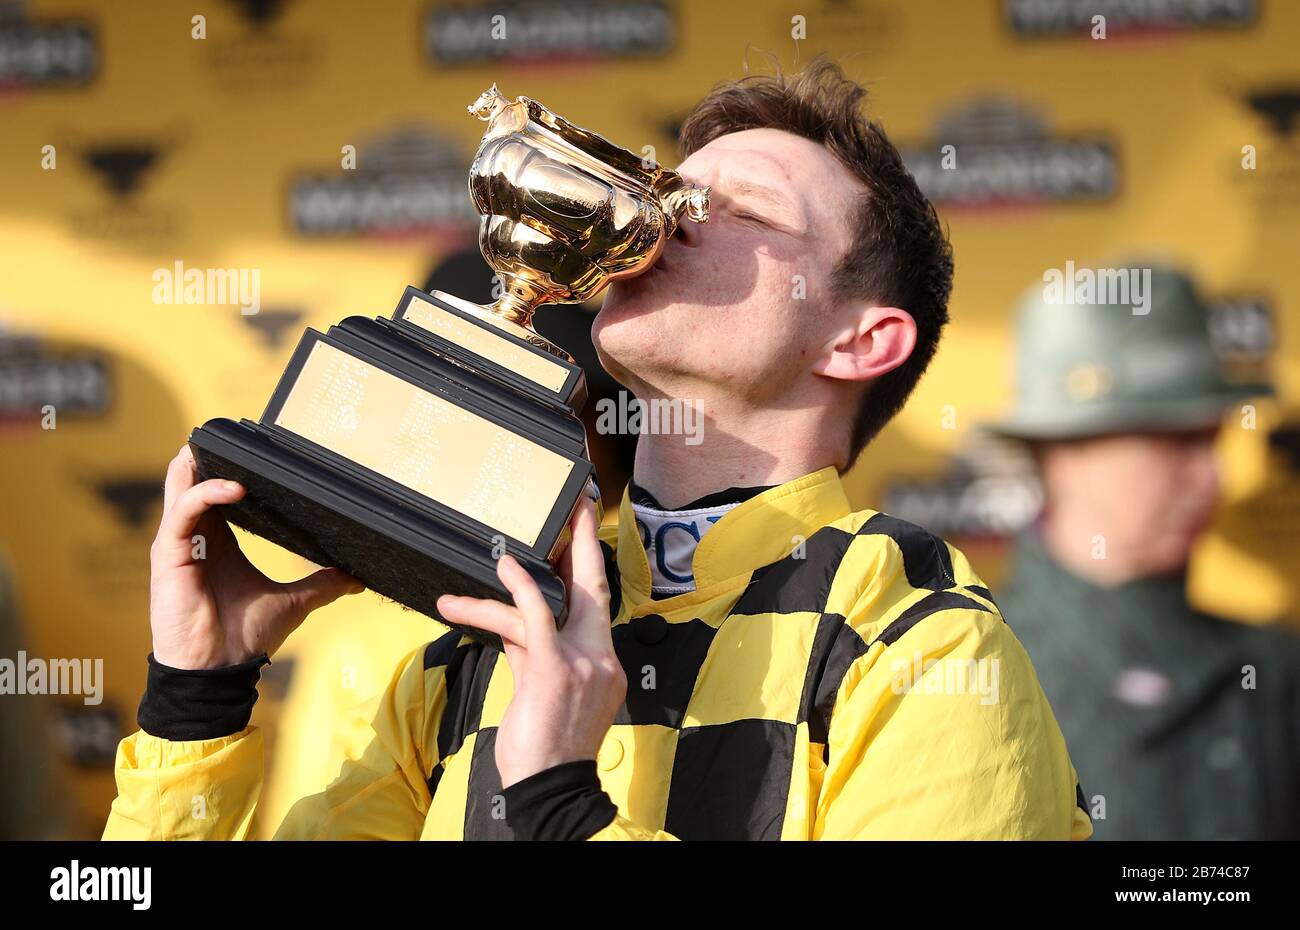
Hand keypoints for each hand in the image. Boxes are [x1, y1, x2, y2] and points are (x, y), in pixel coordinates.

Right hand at [149, 444, 363, 669]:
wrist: (218, 672)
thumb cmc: (243, 637)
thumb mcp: (292, 603)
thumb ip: (322, 584)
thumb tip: (357, 577)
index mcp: (217, 540)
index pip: (216, 489)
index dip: (231, 466)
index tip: (260, 450)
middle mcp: (195, 536)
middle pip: (190, 478)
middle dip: (209, 453)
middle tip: (236, 434)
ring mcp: (178, 543)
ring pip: (179, 485)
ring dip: (202, 462)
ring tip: (229, 446)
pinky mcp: (169, 555)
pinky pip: (184, 512)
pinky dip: (207, 494)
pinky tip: (235, 488)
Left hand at [437, 497, 624, 787]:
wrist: (550, 790)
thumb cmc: (546, 754)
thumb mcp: (545, 697)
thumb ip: (535, 656)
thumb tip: (513, 626)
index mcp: (604, 666)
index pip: (595, 606)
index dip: (588, 566)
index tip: (582, 532)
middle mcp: (600, 659)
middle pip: (593, 588)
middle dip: (584, 542)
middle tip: (577, 506)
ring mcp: (582, 663)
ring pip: (549, 604)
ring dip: (514, 582)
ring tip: (493, 559)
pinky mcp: (555, 668)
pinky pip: (536, 616)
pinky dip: (519, 587)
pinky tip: (503, 568)